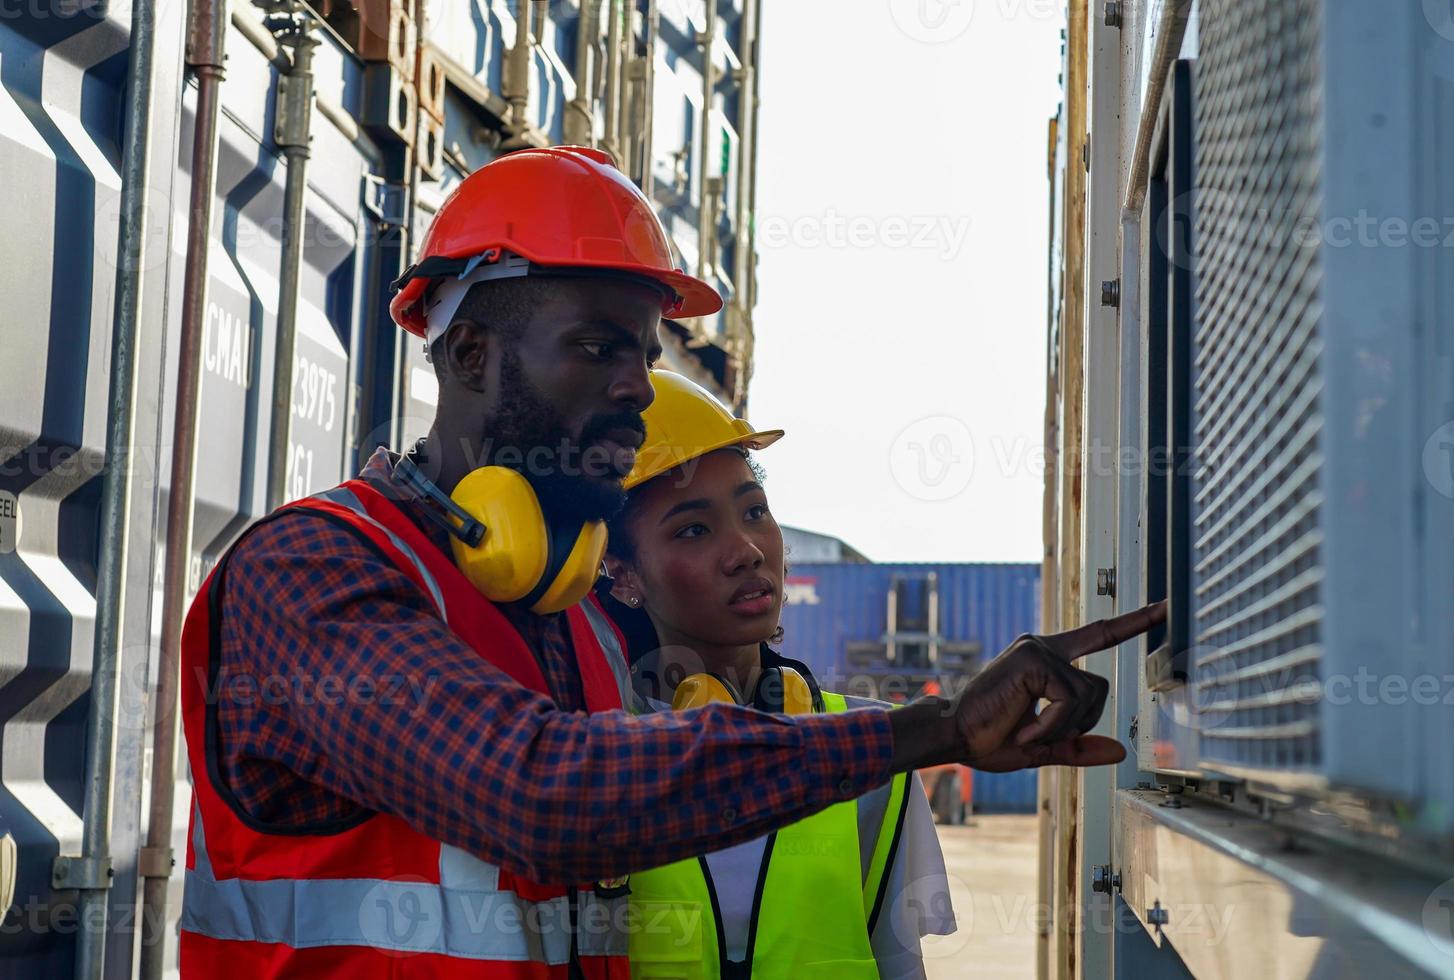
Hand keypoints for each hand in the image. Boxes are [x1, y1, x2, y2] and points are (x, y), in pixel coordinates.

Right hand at [888, 601, 1166, 772]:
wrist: (954, 737)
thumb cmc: (989, 739)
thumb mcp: (1043, 748)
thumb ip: (1079, 747)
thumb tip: (1120, 751)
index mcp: (1049, 662)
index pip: (1100, 635)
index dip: (1134, 622)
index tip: (1165, 606)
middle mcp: (1044, 647)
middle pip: (1100, 688)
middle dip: (1079, 723)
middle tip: (1039, 737)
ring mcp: (1037, 649)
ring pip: (1088, 695)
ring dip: (1062, 726)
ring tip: (1026, 733)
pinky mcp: (1032, 658)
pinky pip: (1068, 699)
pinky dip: (1051, 724)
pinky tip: (1024, 730)